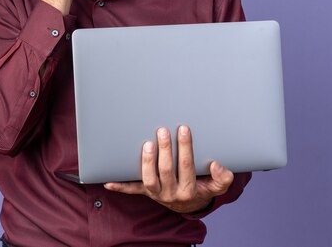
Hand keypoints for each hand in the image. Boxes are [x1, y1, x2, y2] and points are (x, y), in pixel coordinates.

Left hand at [104, 126, 233, 213]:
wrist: (188, 203)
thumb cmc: (201, 187)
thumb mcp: (217, 186)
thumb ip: (222, 177)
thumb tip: (216, 165)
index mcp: (189, 190)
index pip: (187, 166)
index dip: (185, 148)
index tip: (183, 129)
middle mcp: (171, 193)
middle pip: (167, 171)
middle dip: (165, 150)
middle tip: (162, 130)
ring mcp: (156, 193)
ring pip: (148, 180)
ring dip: (146, 162)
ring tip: (147, 144)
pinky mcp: (145, 192)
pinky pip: (131, 189)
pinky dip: (120, 186)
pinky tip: (108, 181)